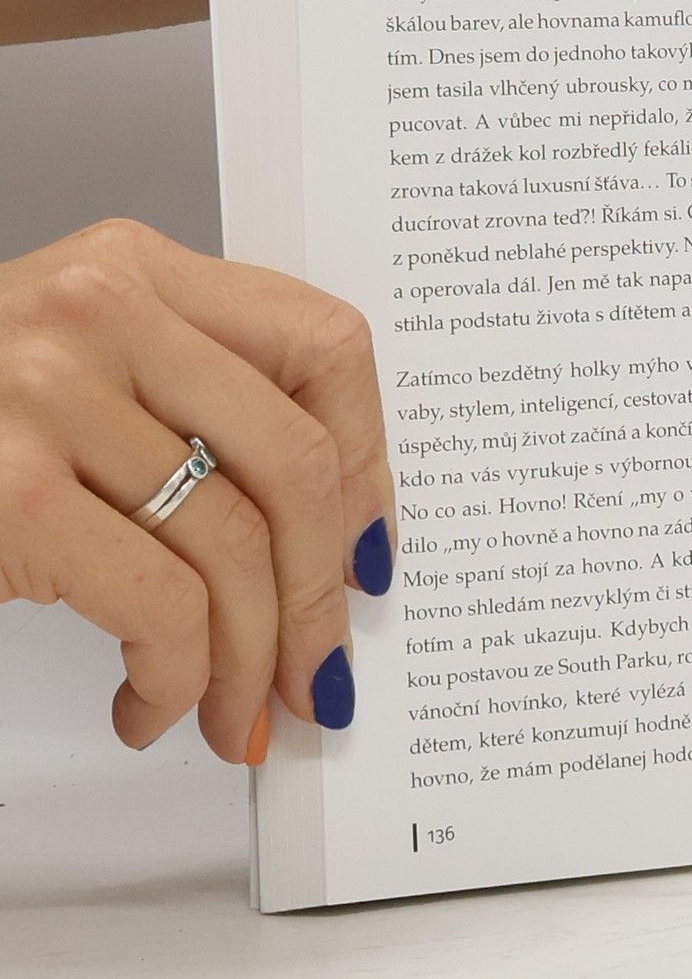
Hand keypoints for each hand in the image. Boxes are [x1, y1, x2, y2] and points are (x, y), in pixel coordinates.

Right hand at [0, 219, 394, 759]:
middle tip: (319, 671)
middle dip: (320, 595)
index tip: (369, 547)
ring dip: (249, 662)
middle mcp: (100, 309)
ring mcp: (48, 395)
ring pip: (235, 548)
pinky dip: (175, 681)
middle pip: (295, 463)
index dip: (370, 463)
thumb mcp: (77, 368)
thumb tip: (334, 533)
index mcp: (137, 267)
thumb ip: (192, 402)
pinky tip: (150, 706)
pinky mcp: (12, 492)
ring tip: (233, 711)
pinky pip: (162, 608)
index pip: (324, 344)